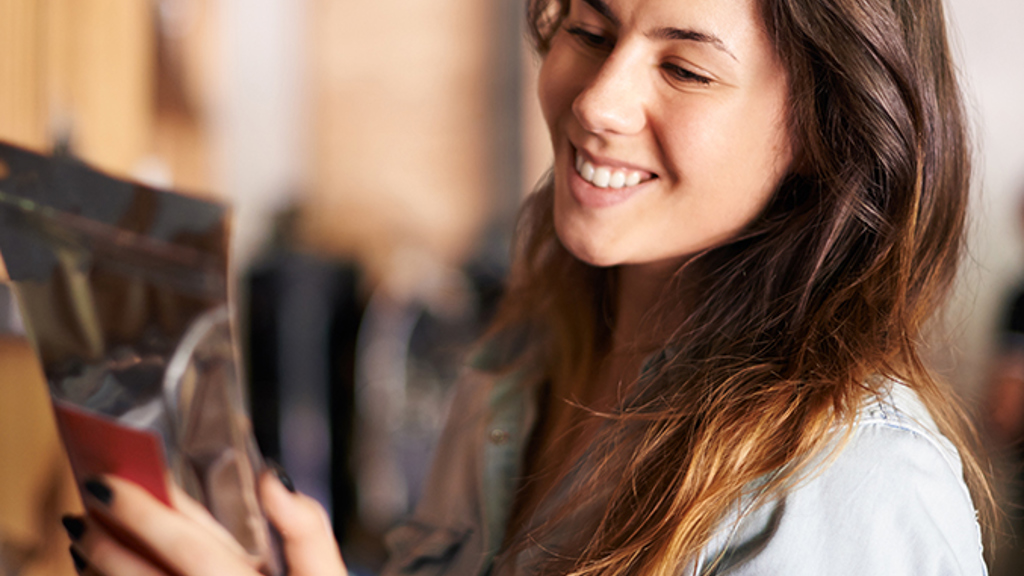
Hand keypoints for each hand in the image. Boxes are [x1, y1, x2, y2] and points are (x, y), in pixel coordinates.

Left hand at [64, 472, 347, 575]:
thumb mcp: (325, 574)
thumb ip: (305, 526)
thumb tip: (272, 476)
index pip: (192, 548)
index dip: (146, 514)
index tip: (109, 482)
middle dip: (110, 541)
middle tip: (85, 505)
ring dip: (101, 569)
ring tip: (84, 535)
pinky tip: (101, 572)